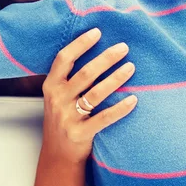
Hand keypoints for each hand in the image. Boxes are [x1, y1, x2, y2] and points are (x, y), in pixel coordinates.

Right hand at [39, 28, 136, 164]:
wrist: (58, 154)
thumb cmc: (64, 115)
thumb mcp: (59, 94)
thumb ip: (71, 75)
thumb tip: (98, 46)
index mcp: (51, 85)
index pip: (63, 59)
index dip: (80, 44)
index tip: (98, 31)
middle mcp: (57, 99)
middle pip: (85, 74)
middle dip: (106, 58)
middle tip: (124, 47)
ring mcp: (68, 117)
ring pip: (96, 93)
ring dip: (116, 78)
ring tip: (131, 67)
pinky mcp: (80, 134)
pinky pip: (104, 118)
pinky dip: (120, 108)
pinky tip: (133, 99)